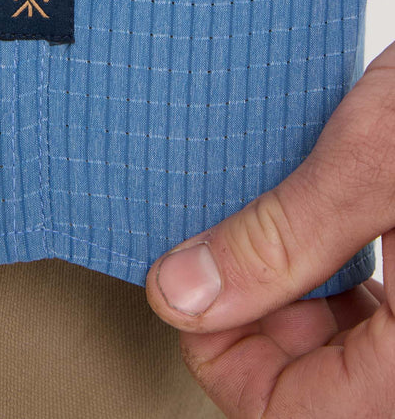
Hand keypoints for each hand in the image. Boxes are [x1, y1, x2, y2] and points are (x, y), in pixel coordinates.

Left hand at [145, 40, 394, 417]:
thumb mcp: (377, 162)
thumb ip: (282, 239)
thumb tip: (184, 292)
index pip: (293, 413)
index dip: (218, 353)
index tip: (181, 285)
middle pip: (318, 387)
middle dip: (254, 319)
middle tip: (218, 248)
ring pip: (350, 354)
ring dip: (293, 299)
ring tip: (267, 233)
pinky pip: (383, 316)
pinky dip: (336, 280)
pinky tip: (318, 229)